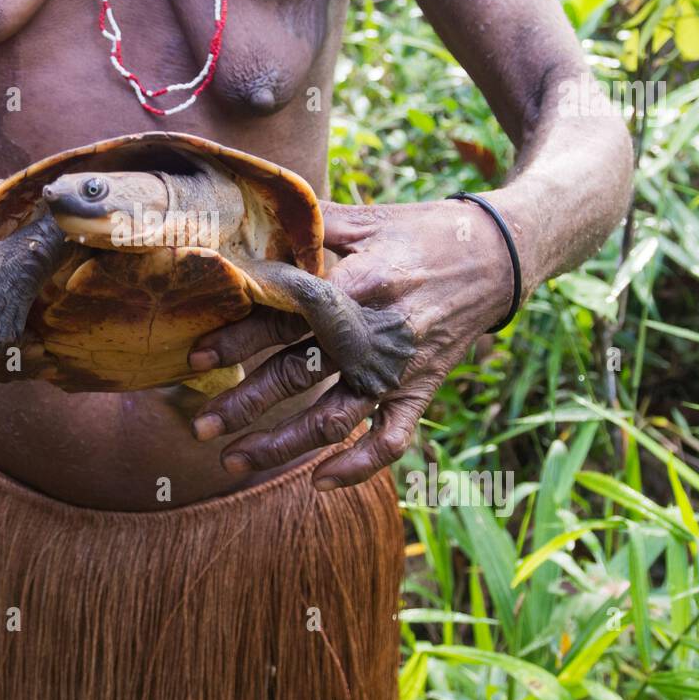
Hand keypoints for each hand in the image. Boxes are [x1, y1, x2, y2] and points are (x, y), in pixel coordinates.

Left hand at [187, 198, 515, 489]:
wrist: (501, 255)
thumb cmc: (423, 230)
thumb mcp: (367, 217)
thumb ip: (309, 223)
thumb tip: (248, 221)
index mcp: (361, 282)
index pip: (289, 316)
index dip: (241, 339)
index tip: (198, 359)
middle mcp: (377, 332)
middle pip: (301, 374)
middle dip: (246, 404)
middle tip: (199, 426)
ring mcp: (400, 367)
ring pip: (335, 418)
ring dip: (282, 445)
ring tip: (233, 461)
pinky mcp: (422, 389)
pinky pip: (392, 439)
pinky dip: (358, 467)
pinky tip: (317, 482)